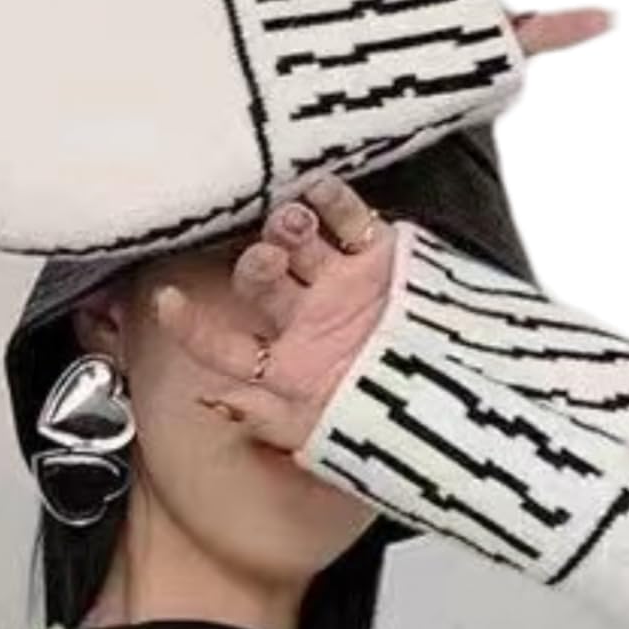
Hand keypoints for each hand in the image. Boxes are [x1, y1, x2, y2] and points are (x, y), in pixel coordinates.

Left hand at [155, 171, 401, 454]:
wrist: (462, 407)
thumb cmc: (390, 429)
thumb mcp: (323, 436)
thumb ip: (266, 417)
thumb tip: (210, 400)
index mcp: (286, 366)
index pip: (223, 345)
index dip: (191, 325)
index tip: (166, 302)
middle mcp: (306, 321)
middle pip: (260, 279)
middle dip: (255, 265)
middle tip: (266, 264)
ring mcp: (341, 286)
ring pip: (297, 241)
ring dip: (285, 226)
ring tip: (293, 226)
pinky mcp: (381, 259)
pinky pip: (348, 217)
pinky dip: (331, 199)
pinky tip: (319, 193)